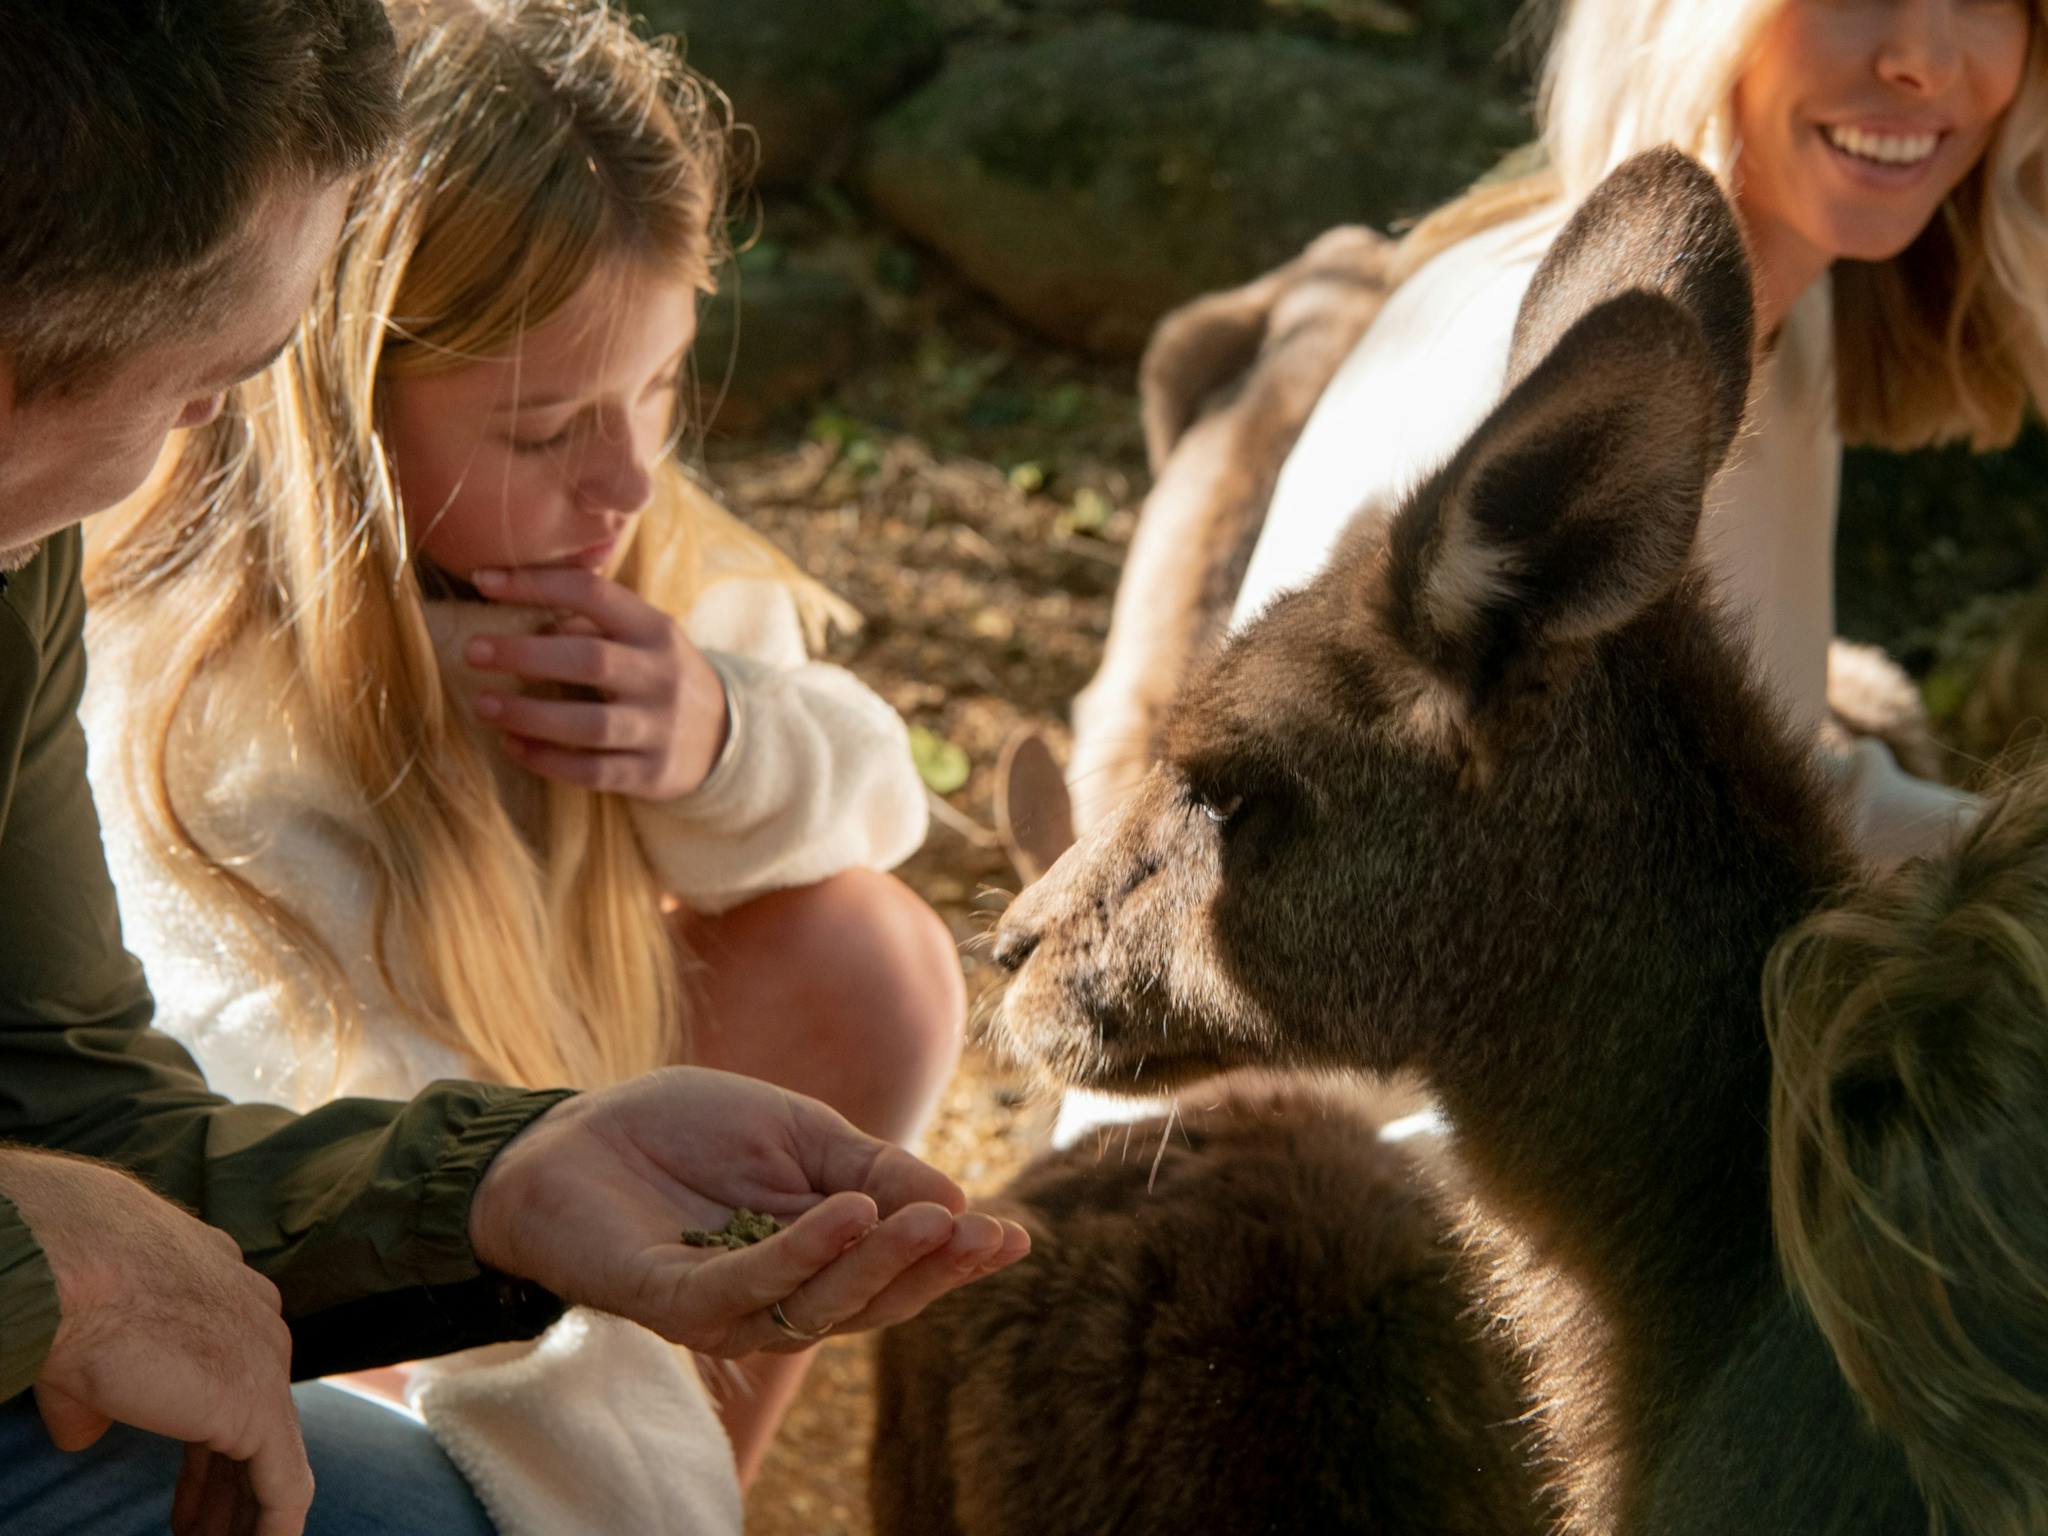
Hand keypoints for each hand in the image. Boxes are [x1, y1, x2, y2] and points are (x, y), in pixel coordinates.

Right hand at [0, 1150, 311, 1535]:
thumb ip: (101, 1396)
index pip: (231, 1390)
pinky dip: (272, 1530)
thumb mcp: (87, 1351)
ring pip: (273, 1461)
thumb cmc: (68, 1292)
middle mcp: (257, 1326)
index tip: (189, 1505)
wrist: (70, 1264)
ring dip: (245, 1518)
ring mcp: (263, 1364)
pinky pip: (282, 1487)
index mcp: (226, 1300)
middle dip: (227, 1493)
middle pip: (255, 1428)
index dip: (210, 1458)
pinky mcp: (257, 1408)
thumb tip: (84, 1435)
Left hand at [464, 564, 727, 799]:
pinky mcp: (651, 774)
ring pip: (589, 724)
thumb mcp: (642, 637)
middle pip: (590, 660)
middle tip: (473, 651)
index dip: (537, 585)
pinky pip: (592, 771)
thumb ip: (590, 622)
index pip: (593, 594)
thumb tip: (519, 612)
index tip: (483, 583)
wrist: (724, 737)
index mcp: (655, 629)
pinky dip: (547, 760)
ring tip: (482, 706)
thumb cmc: (659, 675)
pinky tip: (513, 746)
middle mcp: (661, 675)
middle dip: (525, 655)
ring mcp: (659, 728)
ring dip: (529, 715)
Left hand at [468, 1067, 1030, 1355]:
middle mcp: (774, 1298)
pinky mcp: (668, 1299)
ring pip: (816, 1305)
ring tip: (931, 1221)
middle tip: (982, 1234)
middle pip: (868, 1303)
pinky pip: (745, 1287)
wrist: (572, 1131)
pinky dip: (801, 1254)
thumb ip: (872, 1168)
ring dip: (878, 1263)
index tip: (1013, 1237)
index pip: (895, 1272)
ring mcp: (721, 1306)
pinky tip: (846, 1213)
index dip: (954, 1260)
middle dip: (931, 1270)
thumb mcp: (800, 1132)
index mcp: (814, 1259)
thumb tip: (956, 1204)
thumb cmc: (685, 1131)